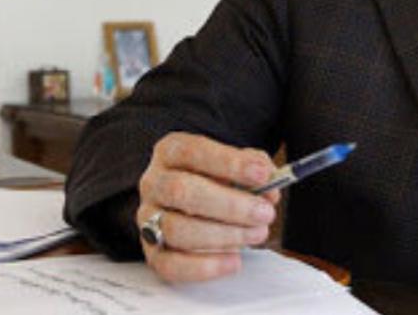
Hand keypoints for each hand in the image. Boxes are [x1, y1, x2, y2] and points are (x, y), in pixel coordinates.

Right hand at [136, 132, 280, 281]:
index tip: (262, 174)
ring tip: (256, 234)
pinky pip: (171, 265)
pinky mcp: (153, 253)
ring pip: (177, 230)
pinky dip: (205, 266)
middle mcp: (154, 183)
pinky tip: (234, 260)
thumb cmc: (218, 182)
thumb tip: (269, 186)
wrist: (195, 207)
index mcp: (171, 152)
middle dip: (229, 205)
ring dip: (223, 235)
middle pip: (181, 191)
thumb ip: (255, 169)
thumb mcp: (235, 165)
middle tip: (264, 213)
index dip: (228, 163)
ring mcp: (148, 219)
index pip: (192, 151)